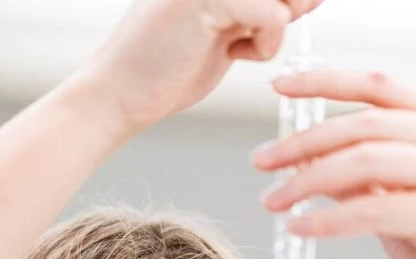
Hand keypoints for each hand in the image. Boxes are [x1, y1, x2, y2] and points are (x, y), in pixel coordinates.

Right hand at [80, 0, 322, 134]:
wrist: (121, 92)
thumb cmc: (168, 65)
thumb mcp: (229, 28)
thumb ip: (265, 8)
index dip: (294, 2)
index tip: (265, 23)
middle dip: (290, 7)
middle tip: (254, 32)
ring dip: (275, 27)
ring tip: (240, 43)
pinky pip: (273, 16)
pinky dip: (265, 45)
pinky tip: (234, 52)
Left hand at [253, 69, 415, 258]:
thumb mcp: (399, 208)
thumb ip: (363, 178)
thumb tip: (305, 157)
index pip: (383, 87)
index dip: (327, 82)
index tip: (281, 88)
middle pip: (368, 123)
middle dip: (306, 140)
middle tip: (262, 161)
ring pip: (367, 160)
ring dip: (309, 179)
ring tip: (274, 201)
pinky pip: (374, 208)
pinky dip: (329, 218)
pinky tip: (300, 229)